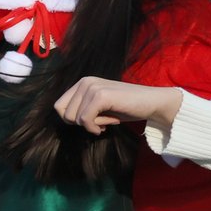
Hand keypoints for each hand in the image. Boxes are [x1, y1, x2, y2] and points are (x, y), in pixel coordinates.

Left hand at [52, 77, 183, 134]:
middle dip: (82, 124)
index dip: (73, 120)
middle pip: (64, 114)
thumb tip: (64, 119)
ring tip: (109, 118)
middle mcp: (85, 81)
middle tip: (102, 120)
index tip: (91, 121)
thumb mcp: (98, 108)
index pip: (59, 106)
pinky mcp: (101, 95)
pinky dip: (95, 128)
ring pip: (74, 118)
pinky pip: (85, 121)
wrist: (152, 103)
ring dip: (91, 125)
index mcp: (82, 83)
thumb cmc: (126, 108)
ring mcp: (92, 87)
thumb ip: (81, 110)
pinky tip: (109, 125)